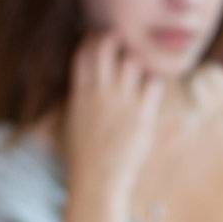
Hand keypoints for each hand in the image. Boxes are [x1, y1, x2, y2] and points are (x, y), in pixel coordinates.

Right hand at [63, 32, 163, 199]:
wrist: (96, 181)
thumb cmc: (81, 156)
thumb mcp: (68, 121)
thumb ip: (75, 98)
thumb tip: (79, 84)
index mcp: (80, 93)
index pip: (84, 52)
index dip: (93, 40)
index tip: (100, 40)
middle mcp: (100, 93)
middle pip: (108, 48)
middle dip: (115, 42)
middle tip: (123, 47)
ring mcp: (122, 103)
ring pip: (133, 62)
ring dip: (137, 63)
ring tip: (137, 73)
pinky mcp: (141, 117)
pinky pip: (153, 84)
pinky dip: (154, 82)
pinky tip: (150, 90)